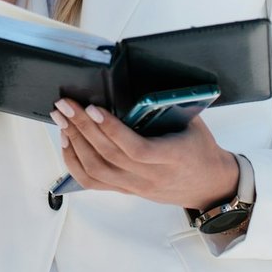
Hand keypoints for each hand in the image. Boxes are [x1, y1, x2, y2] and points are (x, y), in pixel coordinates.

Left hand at [51, 98, 238, 210]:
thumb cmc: (200, 149)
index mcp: (173, 158)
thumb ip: (167, 106)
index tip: (93, 108)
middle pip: (108, 156)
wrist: (209, 184)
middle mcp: (151, 177)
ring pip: (96, 171)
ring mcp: (136, 187)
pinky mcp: (126, 191)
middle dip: (82, 127)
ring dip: (74, 143)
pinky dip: (75, 162)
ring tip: (62, 120)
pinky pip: (93, 182)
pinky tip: (68, 142)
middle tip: (65, 105)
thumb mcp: (193, 123)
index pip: (136, 149)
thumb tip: (140, 79)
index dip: (111, 129)